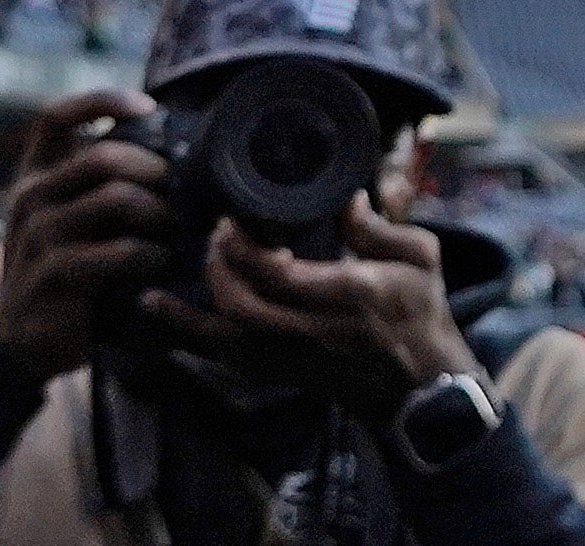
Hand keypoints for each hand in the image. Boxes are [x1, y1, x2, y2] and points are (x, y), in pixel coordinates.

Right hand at [0, 87, 173, 377]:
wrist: (22, 338)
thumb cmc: (66, 265)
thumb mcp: (72, 216)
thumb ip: (101, 182)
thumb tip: (174, 145)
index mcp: (35, 175)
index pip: (55, 116)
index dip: (101, 101)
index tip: (147, 107)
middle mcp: (29, 198)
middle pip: (104, 157)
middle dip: (155, 170)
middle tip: (181, 193)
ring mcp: (36, 237)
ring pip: (116, 199)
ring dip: (160, 214)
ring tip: (176, 230)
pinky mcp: (51, 275)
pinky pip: (117, 251)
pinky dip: (150, 253)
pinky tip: (159, 262)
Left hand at [145, 192, 477, 420]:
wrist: (419, 384)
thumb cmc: (421, 313)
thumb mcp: (421, 257)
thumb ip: (381, 228)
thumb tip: (349, 199)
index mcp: (349, 295)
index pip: (279, 275)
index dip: (246, 249)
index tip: (233, 221)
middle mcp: (312, 330)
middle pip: (241, 305)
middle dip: (217, 268)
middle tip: (214, 235)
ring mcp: (291, 357)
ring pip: (223, 339)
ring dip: (187, 311)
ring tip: (162, 284)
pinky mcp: (279, 372)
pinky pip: (225, 358)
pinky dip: (192, 338)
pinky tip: (168, 317)